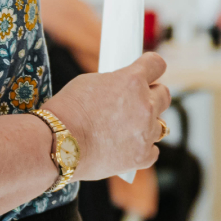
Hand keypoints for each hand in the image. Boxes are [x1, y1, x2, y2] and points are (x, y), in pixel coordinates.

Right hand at [45, 53, 169, 180]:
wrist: (56, 144)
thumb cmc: (67, 111)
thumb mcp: (90, 82)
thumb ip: (116, 83)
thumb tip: (125, 87)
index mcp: (132, 80)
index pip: (157, 64)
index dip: (151, 67)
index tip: (148, 70)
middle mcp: (145, 105)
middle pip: (164, 94)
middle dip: (151, 95)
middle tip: (134, 102)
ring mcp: (146, 132)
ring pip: (160, 124)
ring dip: (146, 124)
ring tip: (123, 129)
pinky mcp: (142, 156)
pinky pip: (153, 150)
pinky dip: (142, 149)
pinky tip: (126, 147)